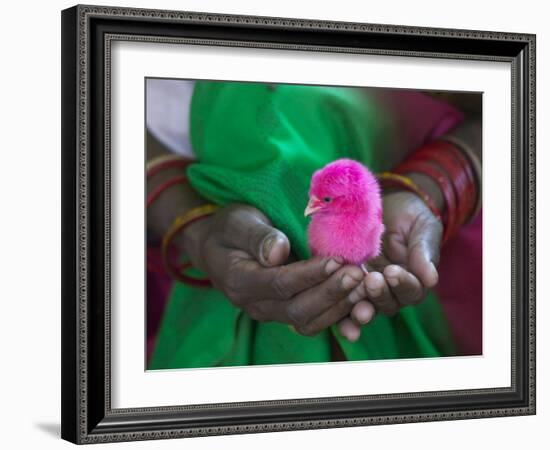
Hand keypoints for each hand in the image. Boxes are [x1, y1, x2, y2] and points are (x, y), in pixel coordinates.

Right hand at [180, 204, 364, 335]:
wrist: (218, 247)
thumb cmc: (230, 228)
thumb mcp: (238, 222)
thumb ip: (257, 237)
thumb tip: (278, 253)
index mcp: (239, 280)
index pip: (279, 284)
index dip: (310, 275)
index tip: (336, 260)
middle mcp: (254, 304)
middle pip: (297, 309)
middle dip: (331, 292)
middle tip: (358, 273)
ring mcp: (269, 312)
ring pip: (308, 321)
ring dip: (338, 306)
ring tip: (364, 286)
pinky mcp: (284, 312)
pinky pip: (313, 321)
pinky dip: (337, 313)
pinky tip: (358, 297)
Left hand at [337, 191, 442, 340]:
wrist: (387, 206)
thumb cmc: (411, 218)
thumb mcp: (422, 229)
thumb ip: (424, 252)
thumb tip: (431, 279)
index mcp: (413, 282)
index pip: (410, 291)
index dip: (402, 283)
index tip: (392, 271)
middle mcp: (390, 292)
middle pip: (387, 304)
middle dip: (379, 294)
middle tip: (371, 281)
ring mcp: (366, 289)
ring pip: (364, 306)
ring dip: (358, 307)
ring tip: (352, 299)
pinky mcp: (346, 283)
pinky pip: (342, 300)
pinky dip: (337, 311)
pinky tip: (330, 308)